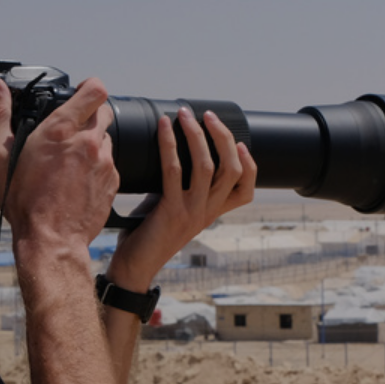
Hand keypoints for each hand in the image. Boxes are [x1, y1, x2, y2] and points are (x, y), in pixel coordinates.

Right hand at [0, 76, 118, 257]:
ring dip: (93, 142)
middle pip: (104, 111)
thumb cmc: (25, 202)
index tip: (82, 91)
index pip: (95, 90)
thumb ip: (0, 116)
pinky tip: (79, 180)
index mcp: (61, 130)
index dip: (90, 87)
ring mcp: (105, 162)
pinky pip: (110, 163)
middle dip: (89, 115)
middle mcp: (88, 142)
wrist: (51, 240)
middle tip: (71, 130)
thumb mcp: (1, 157)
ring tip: (71, 161)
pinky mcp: (114, 181)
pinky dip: (97, 166)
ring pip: (106, 138)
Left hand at [108, 104, 256, 288]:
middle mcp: (207, 212)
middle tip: (209, 116)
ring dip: (197, 134)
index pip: (247, 190)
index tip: (240, 143)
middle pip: (232, 170)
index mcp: (212, 212)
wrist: (134, 268)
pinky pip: (174, 172)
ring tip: (186, 114)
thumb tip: (171, 152)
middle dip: (223, 137)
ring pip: (207, 166)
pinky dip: (169, 144)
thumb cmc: (149, 237)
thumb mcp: (173, 209)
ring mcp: (192, 212)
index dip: (250, 164)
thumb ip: (179, 187)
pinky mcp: (171, 211)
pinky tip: (164, 127)